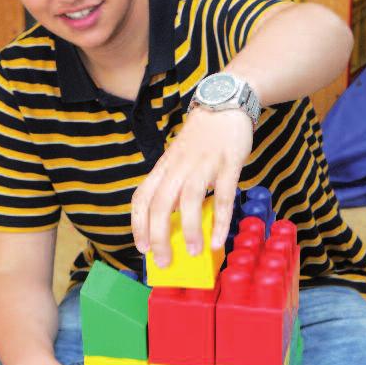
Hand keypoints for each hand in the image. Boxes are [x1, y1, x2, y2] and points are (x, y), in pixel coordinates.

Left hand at [131, 106, 252, 266]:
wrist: (224, 103)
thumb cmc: (201, 137)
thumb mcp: (179, 158)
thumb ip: (174, 183)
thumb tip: (173, 219)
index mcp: (164, 166)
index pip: (142, 196)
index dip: (138, 223)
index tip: (141, 246)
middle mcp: (179, 166)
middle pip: (161, 203)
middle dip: (158, 235)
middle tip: (163, 261)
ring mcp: (203, 164)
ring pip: (188, 199)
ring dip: (188, 229)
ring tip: (192, 252)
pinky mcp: (227, 163)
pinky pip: (223, 195)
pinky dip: (220, 220)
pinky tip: (219, 240)